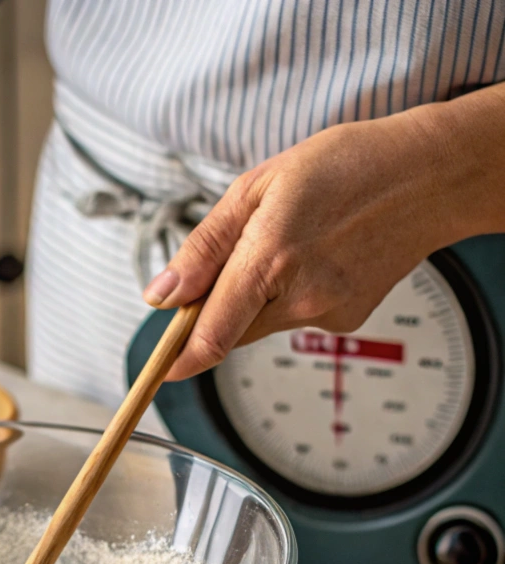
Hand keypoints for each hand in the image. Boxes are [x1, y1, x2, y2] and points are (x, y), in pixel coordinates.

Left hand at [143, 113, 458, 380]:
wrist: (431, 177)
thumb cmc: (346, 167)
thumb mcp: (256, 187)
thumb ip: (203, 248)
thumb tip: (161, 297)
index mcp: (268, 258)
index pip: (211, 335)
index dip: (177, 359)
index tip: (158, 370)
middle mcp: (298, 297)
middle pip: (228, 331)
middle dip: (214, 309)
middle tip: (235, 259)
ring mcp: (325, 315)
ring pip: (259, 325)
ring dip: (253, 299)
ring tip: (288, 244)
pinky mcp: (345, 323)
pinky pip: (293, 320)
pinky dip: (289, 297)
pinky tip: (316, 258)